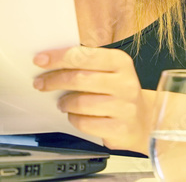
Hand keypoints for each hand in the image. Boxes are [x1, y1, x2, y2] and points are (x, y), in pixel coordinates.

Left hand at [33, 46, 154, 153]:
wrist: (145, 120)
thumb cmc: (119, 92)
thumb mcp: (110, 71)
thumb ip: (86, 64)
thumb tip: (51, 61)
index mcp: (120, 62)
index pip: (84, 55)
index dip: (59, 57)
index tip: (40, 60)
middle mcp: (125, 83)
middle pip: (80, 79)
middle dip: (54, 80)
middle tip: (40, 83)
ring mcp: (124, 107)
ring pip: (80, 103)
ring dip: (64, 102)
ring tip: (62, 102)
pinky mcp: (119, 128)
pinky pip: (85, 123)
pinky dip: (74, 119)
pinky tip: (74, 116)